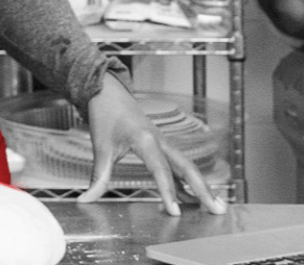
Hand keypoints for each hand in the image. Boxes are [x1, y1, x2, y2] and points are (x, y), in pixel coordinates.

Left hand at [78, 73, 226, 215]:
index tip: (175, 213)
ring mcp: (162, 141)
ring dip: (201, 184)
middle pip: (187, 167)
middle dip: (203, 189)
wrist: (108, 91)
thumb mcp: (101, 146)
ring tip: (215, 205)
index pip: (161, 171)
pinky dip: (188, 179)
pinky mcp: (160, 143)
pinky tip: (193, 194)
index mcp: (146, 139)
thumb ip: (98, 176)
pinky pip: (179, 163)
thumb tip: (85, 200)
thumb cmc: (105, 114)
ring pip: (187, 165)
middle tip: (217, 209)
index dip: (168, 193)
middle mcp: (160, 140)